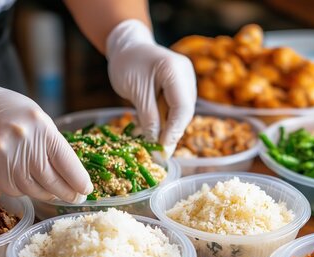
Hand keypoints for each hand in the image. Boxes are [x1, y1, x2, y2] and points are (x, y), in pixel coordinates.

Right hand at [0, 64, 92, 202]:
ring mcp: (6, 159)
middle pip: (53, 182)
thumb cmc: (7, 110)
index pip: (68, 164)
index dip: (80, 181)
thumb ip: (52, 144)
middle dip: (68, 194)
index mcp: (42, 128)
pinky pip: (14, 189)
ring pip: (34, 190)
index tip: (86, 190)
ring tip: (52, 191)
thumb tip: (71, 174)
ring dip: (46, 193)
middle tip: (75, 198)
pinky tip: (24, 180)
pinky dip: (23, 189)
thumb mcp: (37, 119)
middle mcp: (26, 144)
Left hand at [106, 20, 196, 156]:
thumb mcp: (136, 91)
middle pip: (184, 112)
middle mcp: (186, 75)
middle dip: (171, 133)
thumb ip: (148, 117)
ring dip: (166, 129)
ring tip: (153, 145)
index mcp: (175, 70)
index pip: (182, 107)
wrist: (127, 46)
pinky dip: (163, 121)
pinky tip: (151, 132)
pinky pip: (174, 109)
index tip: (163, 150)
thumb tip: (156, 143)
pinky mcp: (179, 88)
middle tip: (159, 153)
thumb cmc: (128, 64)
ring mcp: (185, 81)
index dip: (173, 131)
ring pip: (180, 113)